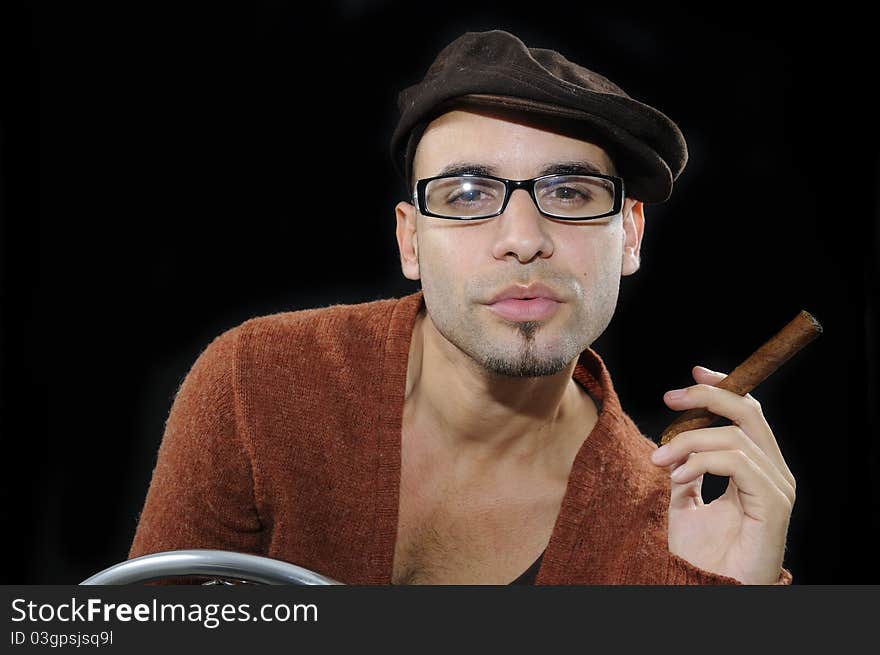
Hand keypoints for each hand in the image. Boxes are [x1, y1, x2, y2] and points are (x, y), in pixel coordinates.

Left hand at [650, 365, 795, 583]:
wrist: (707, 591)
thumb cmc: (698, 555)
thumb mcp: (682, 502)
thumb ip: (684, 470)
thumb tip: (670, 443)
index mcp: (754, 468)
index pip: (748, 413)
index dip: (724, 387)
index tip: (692, 374)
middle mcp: (771, 474)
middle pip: (748, 413)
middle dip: (707, 397)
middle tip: (669, 400)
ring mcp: (776, 489)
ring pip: (734, 437)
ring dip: (688, 441)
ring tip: (660, 461)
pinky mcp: (773, 505)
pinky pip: (738, 463)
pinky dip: (701, 461)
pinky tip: (676, 476)